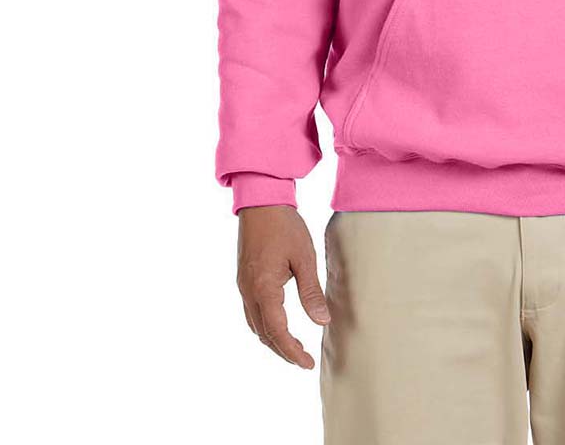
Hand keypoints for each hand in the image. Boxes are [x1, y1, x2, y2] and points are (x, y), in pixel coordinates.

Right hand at [236, 205, 330, 368]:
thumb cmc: (285, 226)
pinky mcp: (244, 280)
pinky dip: (265, 325)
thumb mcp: (304, 257)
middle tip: (303, 360)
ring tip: (293, 347)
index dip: (292, 351)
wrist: (261, 202)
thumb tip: (322, 321)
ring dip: (272, 340)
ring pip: (255, 325)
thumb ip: (311, 291)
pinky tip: (278, 325)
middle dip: (282, 350)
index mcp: (264, 288)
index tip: (307, 363)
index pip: (277, 331)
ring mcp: (243, 286)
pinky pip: (252, 312)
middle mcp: (248, 292)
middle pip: (263, 333)